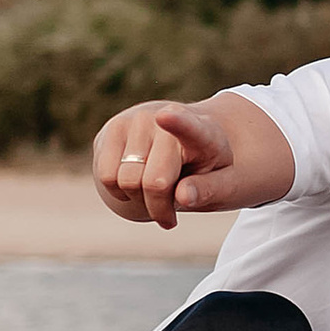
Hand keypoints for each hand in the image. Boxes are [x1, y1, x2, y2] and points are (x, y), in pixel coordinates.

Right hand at [92, 97, 240, 228]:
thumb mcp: (223, 184)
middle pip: (154, 183)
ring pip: (126, 182)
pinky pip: (106, 177)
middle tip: (170, 214)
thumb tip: (183, 195)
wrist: (184, 143)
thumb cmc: (204, 169)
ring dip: (139, 200)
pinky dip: (120, 192)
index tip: (166, 116)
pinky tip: (136, 182)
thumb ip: (208, 191)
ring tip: (155, 190)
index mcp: (204, 132)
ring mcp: (137, 120)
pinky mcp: (113, 128)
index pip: (191, 127)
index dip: (178, 122)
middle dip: (160, 208)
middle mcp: (168, 117)